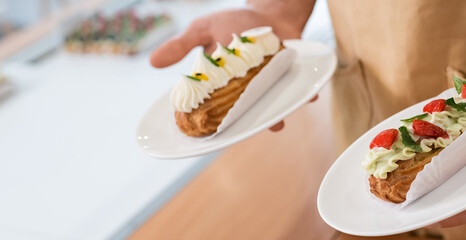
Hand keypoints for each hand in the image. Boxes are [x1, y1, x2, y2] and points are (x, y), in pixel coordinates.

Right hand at [151, 7, 310, 131]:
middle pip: (246, 113)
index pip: (215, 109)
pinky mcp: (291, 76)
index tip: (206, 134)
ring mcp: (271, 84)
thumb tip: (152, 62)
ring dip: (276, 115)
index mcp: (224, 84)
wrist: (269, 10)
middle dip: (245, 124)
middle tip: (244, 132)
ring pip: (273, 106)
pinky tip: (308, 96)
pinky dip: (304, 95)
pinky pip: (299, 90)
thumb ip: (181, 46)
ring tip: (277, 123)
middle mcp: (248, 90)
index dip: (211, 123)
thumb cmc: (234, 22)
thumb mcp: (203, 29)